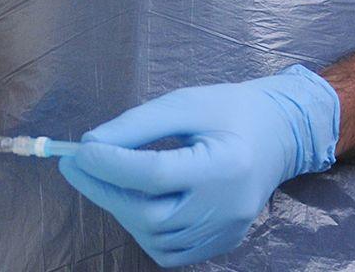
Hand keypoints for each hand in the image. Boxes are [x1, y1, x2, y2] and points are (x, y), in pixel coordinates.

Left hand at [58, 65, 338, 267]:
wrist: (279, 134)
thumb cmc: (229, 110)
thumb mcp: (184, 103)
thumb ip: (136, 125)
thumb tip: (89, 146)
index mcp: (226, 165)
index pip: (157, 174)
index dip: (111, 165)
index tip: (78, 151)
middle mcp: (227, 208)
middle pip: (151, 214)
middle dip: (104, 190)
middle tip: (75, 165)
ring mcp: (225, 232)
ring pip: (155, 237)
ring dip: (119, 208)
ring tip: (103, 177)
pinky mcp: (220, 243)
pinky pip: (169, 249)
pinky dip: (141, 228)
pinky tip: (131, 199)